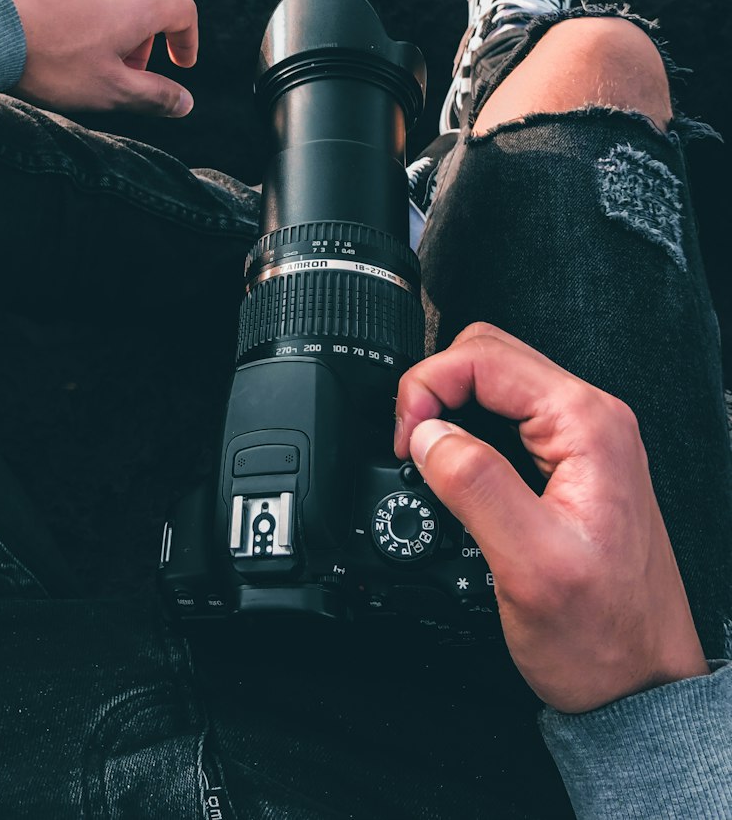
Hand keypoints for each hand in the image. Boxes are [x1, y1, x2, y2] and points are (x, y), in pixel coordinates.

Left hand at [0, 0, 197, 116]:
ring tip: (82, 59)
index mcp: (139, 2)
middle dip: (141, 43)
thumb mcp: (109, 90)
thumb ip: (153, 96)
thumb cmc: (50, 59)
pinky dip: (76, 15)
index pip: (183, 11)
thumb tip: (184, 102)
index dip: (187, 39)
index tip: (180, 64)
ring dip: (108, 28)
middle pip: (144, 5)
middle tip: (122, 74)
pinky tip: (49, 39)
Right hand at [393, 322, 709, 712]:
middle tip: (409, 444)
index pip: (484, 356)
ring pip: (493, 383)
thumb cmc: (603, 638)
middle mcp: (591, 420)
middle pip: (488, 356)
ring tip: (424, 457)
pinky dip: (466, 430)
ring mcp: (583, 440)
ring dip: (447, 408)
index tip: (404, 438)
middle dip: (433, 388)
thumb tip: (428, 434)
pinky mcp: (570, 464)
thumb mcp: (528, 564)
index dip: (427, 386)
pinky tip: (452, 469)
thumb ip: (475, 485)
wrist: (638, 686)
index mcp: (587, 424)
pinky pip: (504, 419)